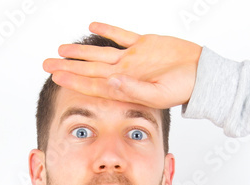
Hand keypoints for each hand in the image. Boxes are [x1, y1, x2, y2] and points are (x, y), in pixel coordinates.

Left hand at [42, 22, 201, 108]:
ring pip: (101, 53)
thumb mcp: (159, 94)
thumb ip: (135, 88)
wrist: (204, 75)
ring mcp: (133, 58)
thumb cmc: (184, 89)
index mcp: (126, 87)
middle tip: (46, 65)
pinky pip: (121, 35)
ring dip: (81, 52)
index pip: (93, 83)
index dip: (73, 80)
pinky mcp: (144, 44)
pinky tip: (92, 26)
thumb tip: (112, 80)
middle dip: (68, 67)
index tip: (56, 77)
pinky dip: (107, 30)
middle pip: (90, 69)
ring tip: (61, 50)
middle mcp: (125, 73)